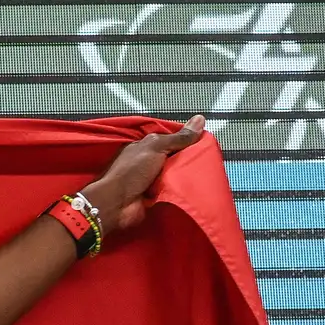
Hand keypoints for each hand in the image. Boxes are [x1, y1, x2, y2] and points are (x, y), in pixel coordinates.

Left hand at [81, 115, 206, 238]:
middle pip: (174, 158)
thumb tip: (199, 119)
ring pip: (175, 174)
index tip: (204, 141)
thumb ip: (178, 137)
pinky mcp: (154, 197)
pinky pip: (172, 190)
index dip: (186, 141)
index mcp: (144, 147)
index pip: (170, 140)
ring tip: (205, 172)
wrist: (116, 204)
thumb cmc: (130, 172)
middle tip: (208, 159)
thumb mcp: (156, 147)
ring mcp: (150, 181)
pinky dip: (181, 189)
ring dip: (186, 175)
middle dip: (189, 159)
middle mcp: (147, 163)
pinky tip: (195, 187)